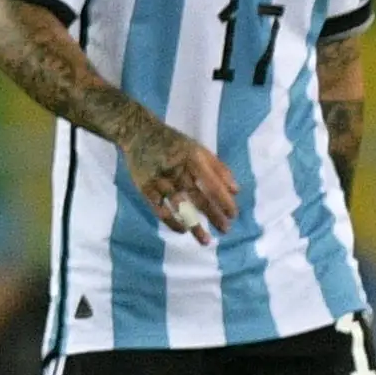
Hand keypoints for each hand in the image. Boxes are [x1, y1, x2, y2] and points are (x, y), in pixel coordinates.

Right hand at [123, 120, 238, 242]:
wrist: (139, 133)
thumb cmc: (175, 144)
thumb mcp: (200, 150)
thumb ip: (219, 169)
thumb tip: (236, 191)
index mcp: (194, 159)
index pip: (213, 185)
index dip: (224, 202)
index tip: (233, 215)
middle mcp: (177, 170)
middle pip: (198, 198)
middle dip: (214, 216)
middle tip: (225, 230)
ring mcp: (159, 180)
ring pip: (179, 208)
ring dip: (194, 225)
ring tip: (206, 240)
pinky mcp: (145, 188)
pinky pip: (159, 209)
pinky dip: (171, 222)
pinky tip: (182, 230)